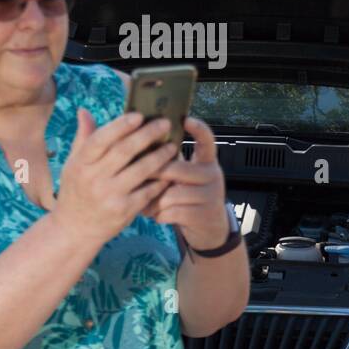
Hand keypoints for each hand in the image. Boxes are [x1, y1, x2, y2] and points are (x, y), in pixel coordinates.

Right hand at [54, 107, 178, 248]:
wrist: (74, 229)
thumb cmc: (75, 191)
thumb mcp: (72, 165)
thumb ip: (83, 138)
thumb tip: (84, 110)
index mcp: (80, 164)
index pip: (100, 140)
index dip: (120, 126)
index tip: (139, 115)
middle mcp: (94, 179)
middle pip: (124, 151)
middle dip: (147, 135)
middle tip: (165, 123)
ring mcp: (110, 196)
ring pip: (141, 170)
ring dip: (160, 156)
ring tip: (173, 146)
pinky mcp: (124, 211)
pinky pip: (148, 191)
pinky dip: (161, 180)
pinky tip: (171, 171)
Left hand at [141, 116, 228, 249]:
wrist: (210, 228)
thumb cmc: (189, 196)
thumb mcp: (187, 177)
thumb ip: (172, 162)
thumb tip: (143, 143)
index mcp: (207, 161)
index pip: (207, 140)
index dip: (198, 129)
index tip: (185, 119)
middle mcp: (212, 175)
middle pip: (175, 168)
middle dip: (152, 174)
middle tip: (136, 178)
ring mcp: (210, 195)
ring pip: (170, 194)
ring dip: (152, 200)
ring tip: (145, 203)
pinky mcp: (203, 215)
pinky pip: (171, 212)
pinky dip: (158, 215)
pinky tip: (155, 215)